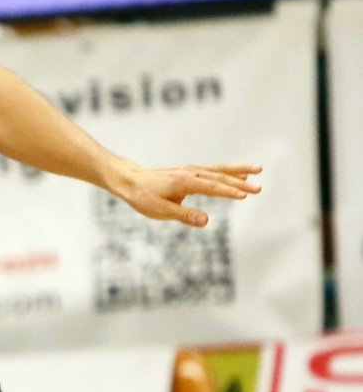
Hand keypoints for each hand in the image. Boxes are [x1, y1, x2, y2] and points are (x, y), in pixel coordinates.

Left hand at [105, 161, 261, 226]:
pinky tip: (239, 175)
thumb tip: (206, 221)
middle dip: (240, 183)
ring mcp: (192, 170)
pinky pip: (214, 170)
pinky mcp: (191, 172)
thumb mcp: (161, 211)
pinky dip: (228, 172)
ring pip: (220, 170)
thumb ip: (184, 215)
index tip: (245, 195)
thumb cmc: (144, 197)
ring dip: (239, 171)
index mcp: (186, 182)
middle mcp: (191, 173)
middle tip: (259, 189)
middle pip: (220, 177)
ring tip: (258, 171)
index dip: (229, 192)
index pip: (212, 187)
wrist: (131, 181)